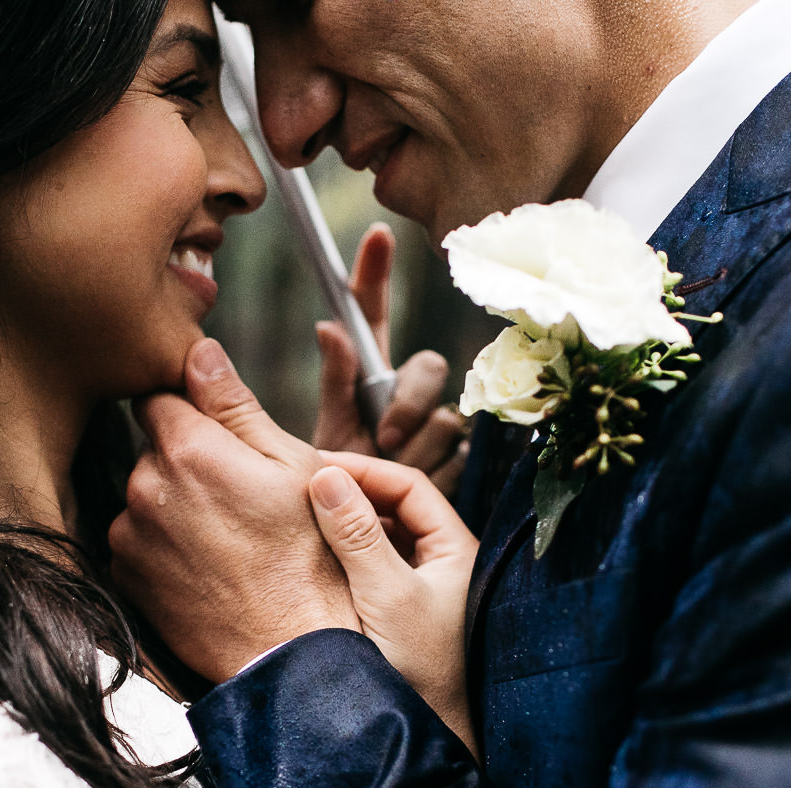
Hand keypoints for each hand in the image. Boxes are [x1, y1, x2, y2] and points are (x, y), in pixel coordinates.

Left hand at [110, 339, 360, 682]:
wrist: (293, 654)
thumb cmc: (311, 559)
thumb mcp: (293, 468)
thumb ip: (235, 405)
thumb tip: (198, 352)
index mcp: (188, 450)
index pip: (159, 395)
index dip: (191, 410)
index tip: (218, 435)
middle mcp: (145, 488)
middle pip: (152, 448)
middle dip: (187, 461)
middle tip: (239, 496)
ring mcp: (130, 536)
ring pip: (146, 496)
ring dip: (174, 505)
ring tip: (228, 539)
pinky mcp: (126, 576)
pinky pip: (139, 540)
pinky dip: (164, 545)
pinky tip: (208, 565)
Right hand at [307, 452, 479, 750]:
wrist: (427, 737)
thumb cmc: (421, 673)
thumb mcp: (386, 596)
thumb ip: (357, 536)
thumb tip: (325, 476)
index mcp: (455, 549)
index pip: (410, 485)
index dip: (365, 470)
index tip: (318, 469)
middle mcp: (443, 564)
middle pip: (394, 508)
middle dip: (349, 494)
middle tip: (301, 487)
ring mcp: (421, 589)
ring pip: (379, 538)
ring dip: (342, 526)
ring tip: (300, 518)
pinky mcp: (399, 614)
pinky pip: (370, 568)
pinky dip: (342, 557)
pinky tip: (311, 559)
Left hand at [312, 224, 467, 493]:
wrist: (362, 552)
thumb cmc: (336, 494)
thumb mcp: (328, 439)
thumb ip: (337, 384)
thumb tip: (330, 326)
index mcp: (368, 381)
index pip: (373, 319)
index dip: (374, 274)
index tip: (374, 233)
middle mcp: (407, 397)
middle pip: (429, 370)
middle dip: (407, 404)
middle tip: (382, 440)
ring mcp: (437, 428)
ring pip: (443, 420)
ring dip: (412, 454)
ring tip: (387, 483)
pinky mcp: (461, 463)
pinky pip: (457, 457)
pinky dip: (431, 480)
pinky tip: (412, 500)